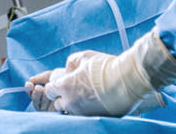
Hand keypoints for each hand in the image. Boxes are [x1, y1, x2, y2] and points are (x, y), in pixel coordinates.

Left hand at [24, 31, 175, 116]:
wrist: (126, 81)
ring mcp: (82, 112)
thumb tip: (68, 69)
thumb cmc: (105, 67)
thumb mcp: (85, 57)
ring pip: (70, 112)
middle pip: (58, 105)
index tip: (61, 84)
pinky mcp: (94, 118)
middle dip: (62, 98)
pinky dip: (86, 111)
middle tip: (73, 92)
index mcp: (65, 86)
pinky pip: (84, 117)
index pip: (49, 90)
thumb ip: (72, 62)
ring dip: (73, 106)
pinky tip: (94, 103)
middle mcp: (70, 102)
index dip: (54, 87)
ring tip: (84, 98)